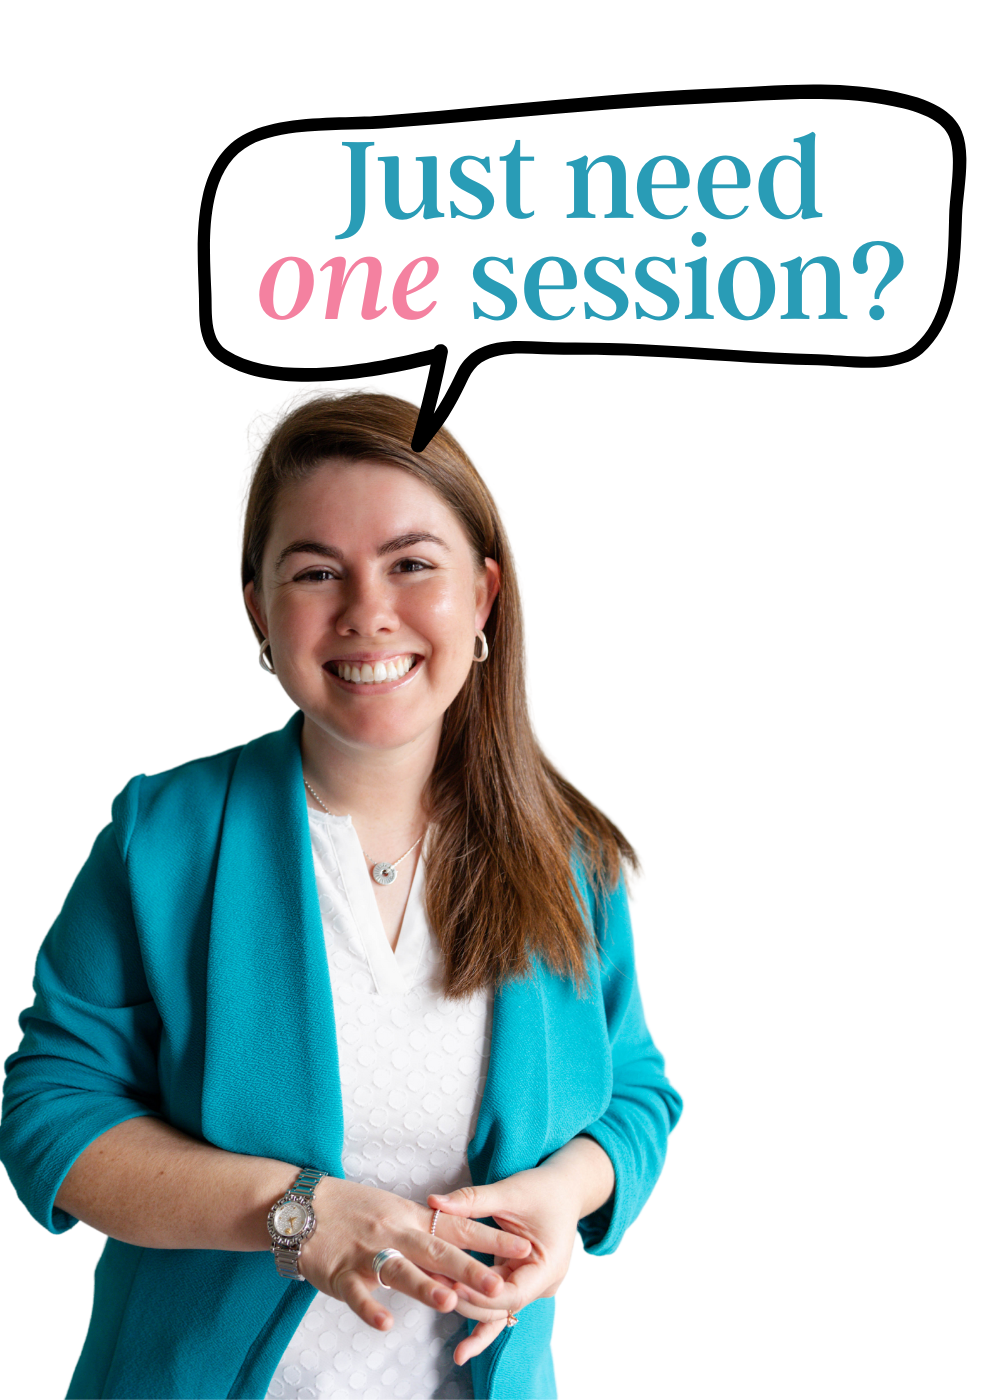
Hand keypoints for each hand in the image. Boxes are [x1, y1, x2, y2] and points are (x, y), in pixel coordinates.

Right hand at [296, 1175, 531, 1332]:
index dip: (491, 1238)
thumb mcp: (394, 1214)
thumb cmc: (353, 1210)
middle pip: (437, 1250)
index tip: (525, 1247)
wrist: (300, 1204)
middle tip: (499, 1285)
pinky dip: (371, 1307)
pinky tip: (386, 1323)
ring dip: (424, 1285)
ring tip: (450, 1301)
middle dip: (469, 1268)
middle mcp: (394, 1231)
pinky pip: (357, 1292)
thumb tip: (463, 1263)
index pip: (459, 1226)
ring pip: (400, 1269)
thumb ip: (426, 1237)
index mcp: (411, 1216)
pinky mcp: (339, 1272)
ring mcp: (366, 1251)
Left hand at [425, 1160, 581, 1366]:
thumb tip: (433, 1203)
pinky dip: (483, 1315)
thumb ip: (472, 1200)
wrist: (566, 1188)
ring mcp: (533, 1285)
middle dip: (471, 1304)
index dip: (482, 1294)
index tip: (451, 1284)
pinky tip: (465, 1347)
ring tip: (457, 1353)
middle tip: (434, 1297)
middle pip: (505, 1306)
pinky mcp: (520, 1280)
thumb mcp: (510, 1191)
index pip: (513, 1293)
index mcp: (548, 1264)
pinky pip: (500, 1303)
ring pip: (502, 1311)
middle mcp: (544, 1283)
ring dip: (477, 1320)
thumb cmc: (542, 1188)